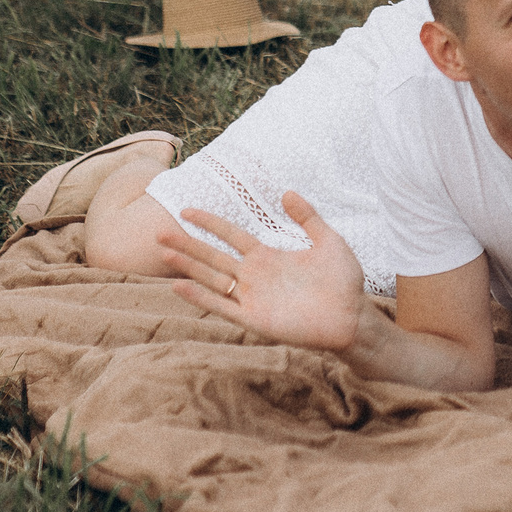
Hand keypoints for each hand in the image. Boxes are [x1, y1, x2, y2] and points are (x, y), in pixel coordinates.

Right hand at [157, 192, 366, 352]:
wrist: (353, 317)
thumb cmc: (343, 281)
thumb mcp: (328, 241)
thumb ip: (308, 217)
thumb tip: (287, 192)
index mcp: (268, 256)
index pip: (231, 235)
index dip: (209, 222)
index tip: (186, 209)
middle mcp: (254, 275)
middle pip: (213, 256)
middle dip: (187, 245)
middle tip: (159, 233)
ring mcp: (252, 297)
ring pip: (212, 278)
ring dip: (188, 267)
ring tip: (163, 253)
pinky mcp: (254, 319)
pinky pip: (222, 306)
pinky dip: (200, 296)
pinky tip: (178, 286)